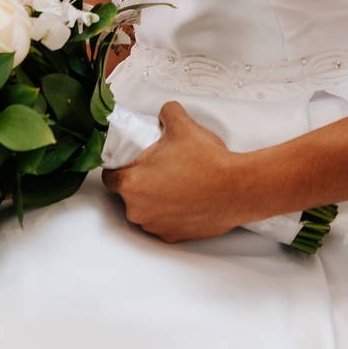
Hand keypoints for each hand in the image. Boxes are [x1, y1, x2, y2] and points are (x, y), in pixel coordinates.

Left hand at [101, 102, 249, 241]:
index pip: (109, 176)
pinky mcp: (174, 236)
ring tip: (177, 181)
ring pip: (146, 209)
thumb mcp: (183, 125)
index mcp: (132, 184)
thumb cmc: (208, 162)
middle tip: (160, 167)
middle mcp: (139, 210)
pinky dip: (171, 212)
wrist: (238, 189)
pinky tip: (186, 198)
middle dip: (141, 181)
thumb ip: (167, 113)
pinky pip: (164, 222)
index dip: (118, 165)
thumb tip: (165, 112)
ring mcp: (156, 226)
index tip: (130, 160)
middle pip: (128, 193)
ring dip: (155, 198)